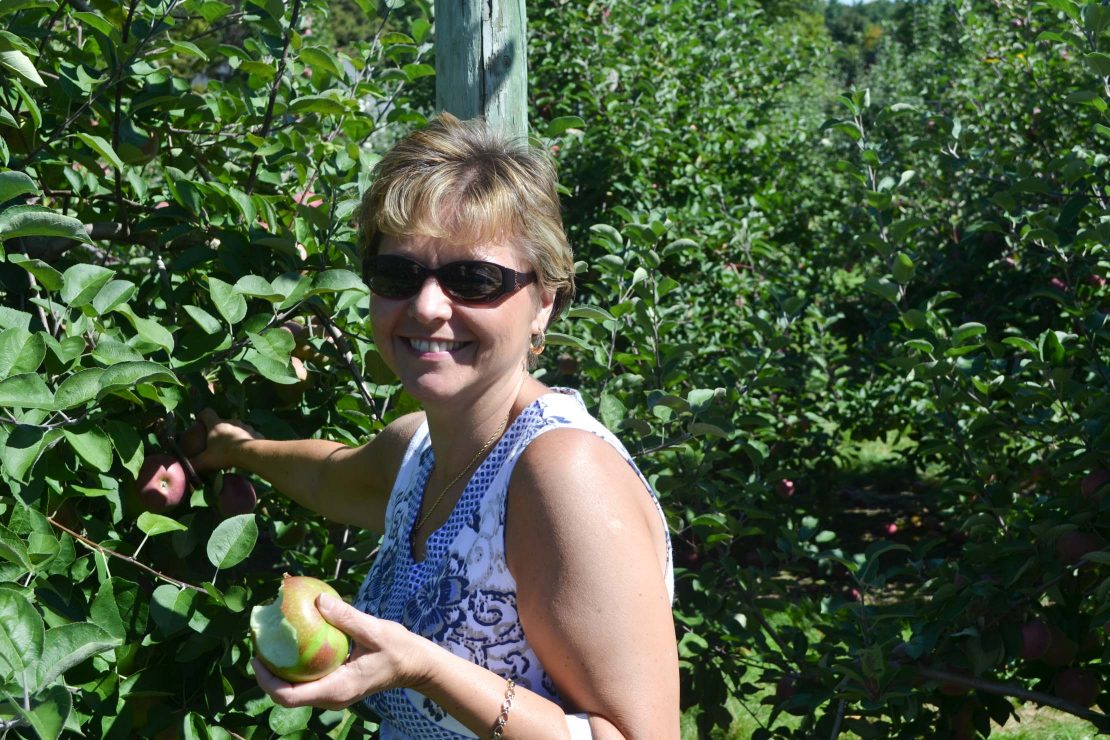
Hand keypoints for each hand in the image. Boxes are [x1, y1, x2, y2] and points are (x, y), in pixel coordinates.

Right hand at [189, 408, 261, 472]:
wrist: (250, 454)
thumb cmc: (224, 454)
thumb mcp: (206, 460)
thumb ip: (194, 463)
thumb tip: (186, 468)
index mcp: (216, 424)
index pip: (207, 413)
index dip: (202, 416)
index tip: (200, 424)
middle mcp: (231, 421)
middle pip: (222, 422)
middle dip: (219, 430)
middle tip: (216, 441)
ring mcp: (245, 426)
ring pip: (237, 428)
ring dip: (234, 435)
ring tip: (232, 447)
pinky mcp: (255, 433)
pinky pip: (249, 435)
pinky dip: (246, 440)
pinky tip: (245, 450)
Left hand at [254, 594, 430, 710]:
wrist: (416, 666)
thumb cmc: (399, 649)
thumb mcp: (374, 630)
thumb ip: (346, 617)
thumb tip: (318, 599)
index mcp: (337, 689)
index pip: (290, 696)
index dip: (267, 680)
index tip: (257, 657)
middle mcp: (332, 697)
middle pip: (287, 696)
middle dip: (267, 674)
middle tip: (258, 645)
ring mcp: (334, 694)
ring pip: (295, 691)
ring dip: (279, 671)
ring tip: (270, 644)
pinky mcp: (337, 686)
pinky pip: (308, 682)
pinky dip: (296, 667)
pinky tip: (293, 645)